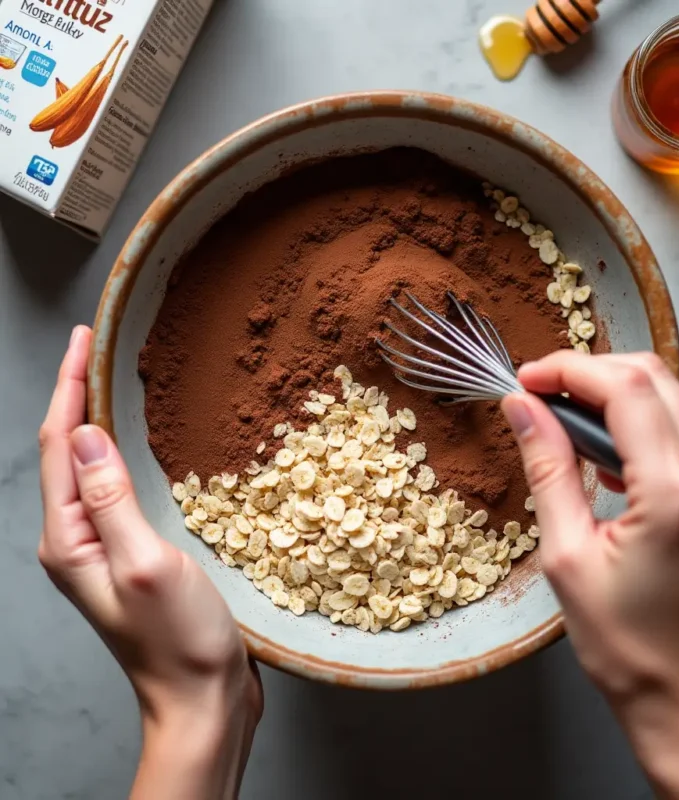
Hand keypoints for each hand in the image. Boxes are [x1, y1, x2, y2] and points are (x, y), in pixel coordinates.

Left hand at [38, 327, 262, 799]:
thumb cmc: (178, 640)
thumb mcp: (145, 563)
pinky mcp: (133, 553)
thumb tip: (86, 435)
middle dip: (78, 395)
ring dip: (100, 421)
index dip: (70, 387)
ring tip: (116, 382)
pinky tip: (143, 443)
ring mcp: (105, 547)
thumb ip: (111, 500)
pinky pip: (120, 489)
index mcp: (70, 539)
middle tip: (99, 348)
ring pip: (93, 468)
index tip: (86, 340)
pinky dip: (126, 453)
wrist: (202, 698)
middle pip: (68, 451)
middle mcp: (78, 539)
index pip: (59, 445)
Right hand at [502, 351, 678, 799]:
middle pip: (651, 377)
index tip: (527, 379)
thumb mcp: (567, 554)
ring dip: (612, 395)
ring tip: (564, 424)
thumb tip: (522, 408)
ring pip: (669, 394)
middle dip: (587, 374)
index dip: (568, 370)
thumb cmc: (627, 642)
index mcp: (678, 490)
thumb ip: (547, 467)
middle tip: (538, 394)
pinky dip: (639, 421)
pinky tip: (604, 451)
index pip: (624, 388)